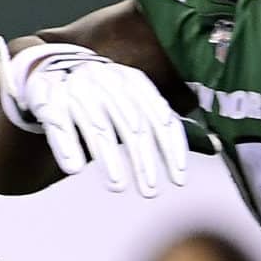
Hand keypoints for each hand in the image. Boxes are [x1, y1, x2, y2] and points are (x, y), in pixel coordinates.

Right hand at [0, 39, 188, 196]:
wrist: (49, 69)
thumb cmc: (101, 96)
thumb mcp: (134, 104)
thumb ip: (162, 126)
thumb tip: (212, 147)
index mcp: (133, 82)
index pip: (159, 117)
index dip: (171, 149)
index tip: (178, 179)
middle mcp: (108, 82)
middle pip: (131, 126)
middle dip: (143, 161)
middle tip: (151, 191)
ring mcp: (77, 89)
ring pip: (97, 127)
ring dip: (109, 159)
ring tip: (118, 186)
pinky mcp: (48, 98)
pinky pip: (59, 123)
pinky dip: (66, 145)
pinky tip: (73, 168)